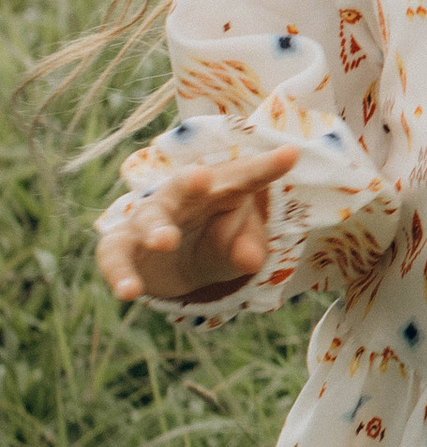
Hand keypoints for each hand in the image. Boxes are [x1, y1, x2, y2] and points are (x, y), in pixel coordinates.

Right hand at [97, 147, 292, 303]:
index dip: (266, 168)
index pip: (245, 178)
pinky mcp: (122, 247)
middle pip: (184, 184)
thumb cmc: (216, 242)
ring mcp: (147, 220)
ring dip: (155, 229)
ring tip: (165, 242)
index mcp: (218, 189)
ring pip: (148, 217)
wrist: (175, 264)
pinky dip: (119, 273)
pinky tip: (129, 292)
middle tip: (200, 178)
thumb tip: (251, 258)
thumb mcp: (238, 249)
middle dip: (190, 180)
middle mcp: (181, 198)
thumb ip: (246, 250)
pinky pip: (115, 256)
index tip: (291, 154)